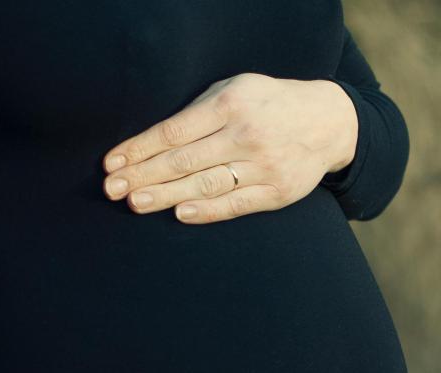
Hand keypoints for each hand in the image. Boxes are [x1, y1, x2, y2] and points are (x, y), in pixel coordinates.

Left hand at [101, 71, 357, 224]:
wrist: (329, 121)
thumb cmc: (267, 105)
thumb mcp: (235, 91)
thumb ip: (198, 113)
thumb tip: (150, 143)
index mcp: (230, 104)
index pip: (174, 130)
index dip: (139, 148)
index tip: (111, 163)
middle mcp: (246, 134)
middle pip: (184, 160)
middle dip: (143, 175)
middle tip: (112, 190)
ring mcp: (263, 165)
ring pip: (205, 184)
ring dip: (166, 195)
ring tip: (135, 202)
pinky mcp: (276, 192)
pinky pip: (235, 204)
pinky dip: (206, 210)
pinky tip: (179, 213)